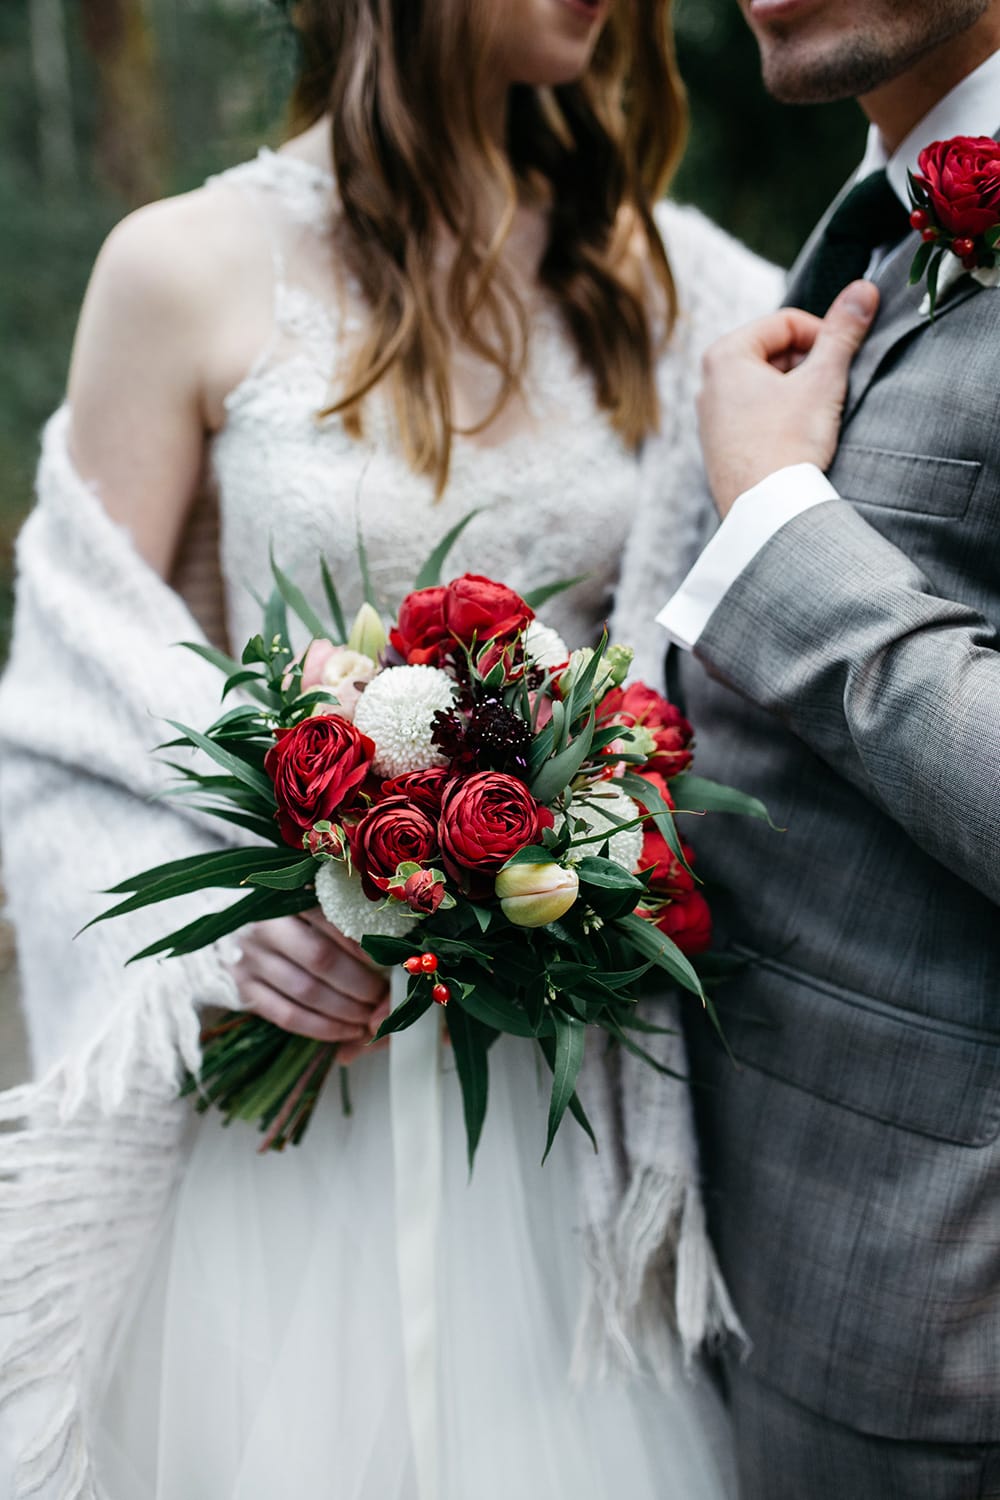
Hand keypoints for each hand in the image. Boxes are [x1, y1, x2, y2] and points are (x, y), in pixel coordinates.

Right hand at [230, 908, 389, 1063]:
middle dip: (361, 984)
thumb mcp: (310, 904)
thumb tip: (391, 948)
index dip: (366, 947)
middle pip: (322, 960)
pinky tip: (347, 1031)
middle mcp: (263, 927)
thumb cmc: (285, 916)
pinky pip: (287, 1016)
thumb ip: (342, 919)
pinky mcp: (243, 990)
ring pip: (307, 992)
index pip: (334, 923)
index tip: (391, 963)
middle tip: (385, 997)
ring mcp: (249, 960)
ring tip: (371, 1017)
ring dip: (346, 1010)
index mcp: (285, 897)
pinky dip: (323, 1028)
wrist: (232, 929)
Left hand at [697, 280, 879, 517]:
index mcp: (724, 355)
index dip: (823, 334)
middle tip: (832, 391)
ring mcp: (710, 418)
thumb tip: (865, 289)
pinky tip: (798, 441)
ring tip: (816, 419)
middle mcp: (708, 383)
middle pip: (774, 353)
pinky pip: (757, 417)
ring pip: (767, 387)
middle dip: (809, 366)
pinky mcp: (719, 448)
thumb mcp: (823, 381)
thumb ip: (844, 332)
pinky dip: (782, 419)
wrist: (766, 513)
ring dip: (798, 393)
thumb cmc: (788, 444)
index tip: (844, 358)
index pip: (786, 323)